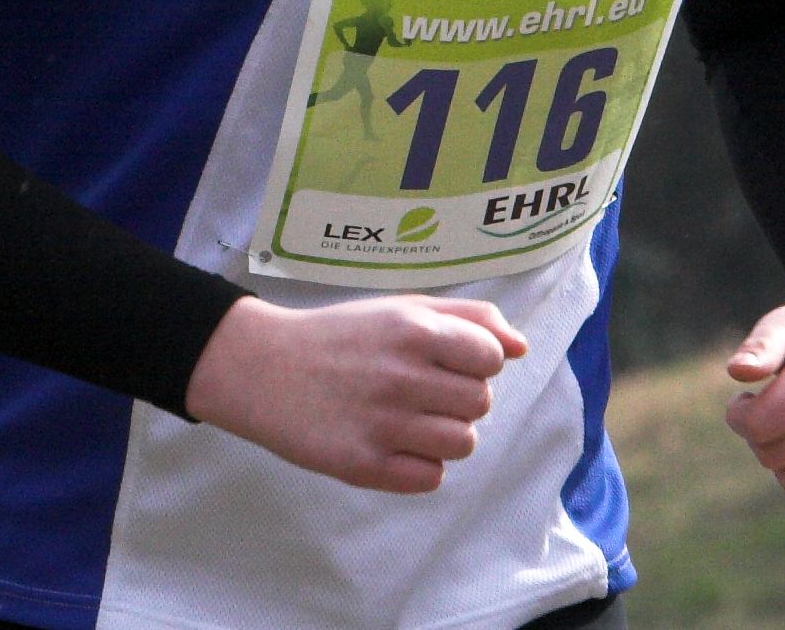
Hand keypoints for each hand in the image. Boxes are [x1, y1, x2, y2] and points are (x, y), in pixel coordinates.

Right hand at [183, 293, 527, 493]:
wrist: (263, 368)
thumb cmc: (341, 336)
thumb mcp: (401, 307)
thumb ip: (469, 318)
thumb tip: (521, 347)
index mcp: (413, 329)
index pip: (492, 359)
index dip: (475, 362)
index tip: (444, 361)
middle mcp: (402, 376)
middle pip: (479, 403)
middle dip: (457, 397)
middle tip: (417, 389)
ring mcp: (383, 424)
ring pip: (462, 444)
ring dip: (443, 434)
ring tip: (407, 418)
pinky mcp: (364, 466)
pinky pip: (430, 478)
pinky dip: (418, 466)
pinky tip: (390, 444)